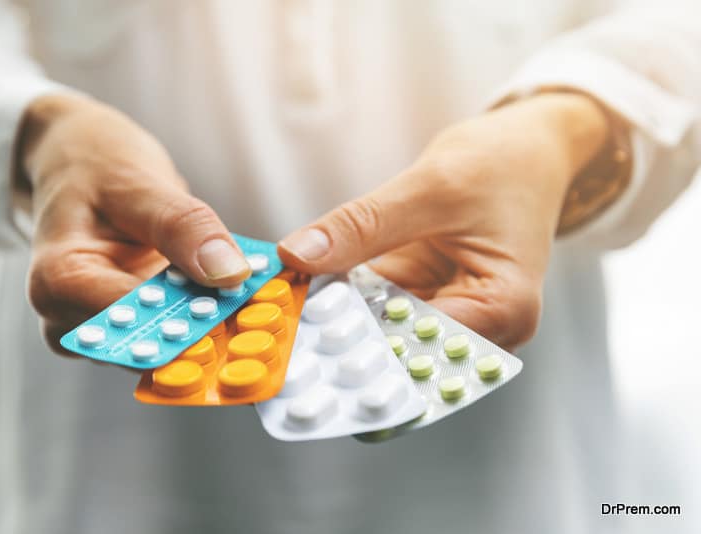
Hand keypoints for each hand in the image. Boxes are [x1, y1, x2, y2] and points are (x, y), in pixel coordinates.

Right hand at [21, 94, 250, 352]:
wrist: (78, 164)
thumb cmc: (95, 166)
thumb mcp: (138, 183)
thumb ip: (182, 226)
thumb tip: (229, 273)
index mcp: (58, 282)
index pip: (132, 320)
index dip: (192, 322)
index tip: (249, 317)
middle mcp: (71, 318)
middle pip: (151, 342)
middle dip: (212, 334)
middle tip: (271, 323)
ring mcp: (102, 326)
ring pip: (168, 343)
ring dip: (217, 330)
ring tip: (266, 312)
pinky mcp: (130, 322)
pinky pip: (174, 329)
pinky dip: (210, 316)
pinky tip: (246, 302)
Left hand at [278, 93, 610, 348]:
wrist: (525, 150)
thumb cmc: (502, 165)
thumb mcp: (430, 189)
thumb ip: (363, 226)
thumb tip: (298, 254)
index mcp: (502, 309)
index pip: (420, 342)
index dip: (358, 342)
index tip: (298, 338)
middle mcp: (479, 326)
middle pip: (398, 345)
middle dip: (339, 338)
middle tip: (278, 331)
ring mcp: (449, 312)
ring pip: (381, 329)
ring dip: (335, 320)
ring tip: (281, 315)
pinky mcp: (424, 296)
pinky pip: (377, 305)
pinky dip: (344, 299)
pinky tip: (304, 293)